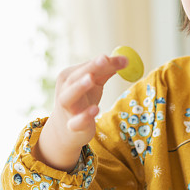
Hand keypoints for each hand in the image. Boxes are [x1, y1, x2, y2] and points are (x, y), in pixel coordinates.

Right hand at [34, 54, 126, 170]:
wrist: (67, 130)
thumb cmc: (82, 101)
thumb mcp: (94, 85)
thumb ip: (106, 72)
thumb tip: (124, 59)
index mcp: (69, 77)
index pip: (87, 67)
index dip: (104, 62)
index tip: (124, 59)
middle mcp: (64, 91)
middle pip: (75, 78)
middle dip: (90, 68)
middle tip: (104, 59)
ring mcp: (67, 109)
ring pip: (68, 97)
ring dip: (79, 87)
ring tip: (90, 79)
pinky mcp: (73, 126)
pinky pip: (76, 122)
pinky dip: (84, 116)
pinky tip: (96, 109)